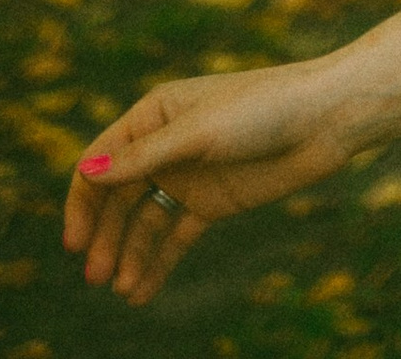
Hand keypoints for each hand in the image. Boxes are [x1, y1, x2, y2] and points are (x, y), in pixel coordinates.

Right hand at [65, 61, 352, 305]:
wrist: (326, 119)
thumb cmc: (263, 109)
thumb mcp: (200, 132)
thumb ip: (144, 157)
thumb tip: (87, 171)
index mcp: (156, 114)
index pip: (102, 161)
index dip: (83, 201)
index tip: (74, 243)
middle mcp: (166, 145)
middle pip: (118, 197)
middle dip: (103, 237)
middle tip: (94, 277)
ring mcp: (189, 175)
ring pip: (143, 221)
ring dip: (129, 255)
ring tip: (122, 290)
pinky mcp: (213, 201)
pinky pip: (175, 236)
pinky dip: (157, 263)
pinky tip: (141, 291)